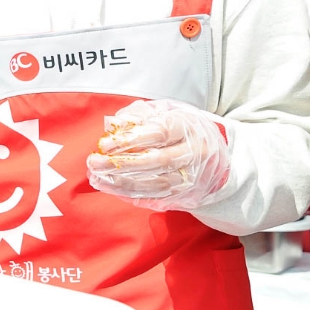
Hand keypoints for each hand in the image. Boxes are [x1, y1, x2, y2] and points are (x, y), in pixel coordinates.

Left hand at [86, 99, 230, 210]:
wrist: (215, 154)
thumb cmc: (179, 128)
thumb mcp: (163, 111)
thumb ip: (139, 114)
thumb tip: (116, 125)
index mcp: (188, 127)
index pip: (159, 134)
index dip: (130, 140)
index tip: (104, 144)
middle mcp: (195, 153)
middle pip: (158, 161)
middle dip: (122, 164)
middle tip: (94, 163)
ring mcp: (194, 177)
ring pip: (157, 184)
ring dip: (122, 183)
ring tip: (97, 178)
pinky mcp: (188, 195)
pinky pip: (157, 198)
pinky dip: (132, 195)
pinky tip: (111, 188)